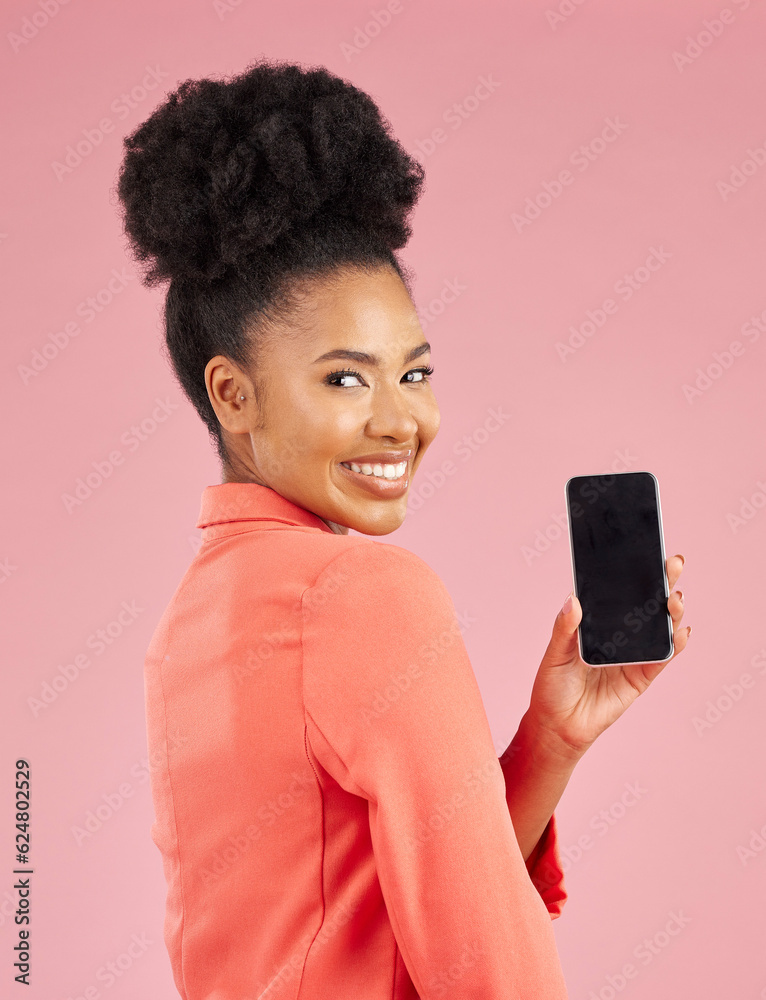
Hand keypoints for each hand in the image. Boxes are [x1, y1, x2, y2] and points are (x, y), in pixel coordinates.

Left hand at [526, 555, 690, 761]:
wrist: (558, 725)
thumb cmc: (552, 685)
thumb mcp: (553, 653)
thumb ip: (565, 629)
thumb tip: (573, 600)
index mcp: (597, 623)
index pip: (619, 593)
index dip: (634, 573)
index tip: (646, 552)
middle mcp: (618, 634)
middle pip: (645, 603)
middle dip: (662, 582)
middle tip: (671, 564)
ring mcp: (632, 654)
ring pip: (659, 627)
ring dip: (672, 611)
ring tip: (675, 599)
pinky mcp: (641, 676)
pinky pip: (662, 657)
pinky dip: (675, 644)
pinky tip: (682, 631)